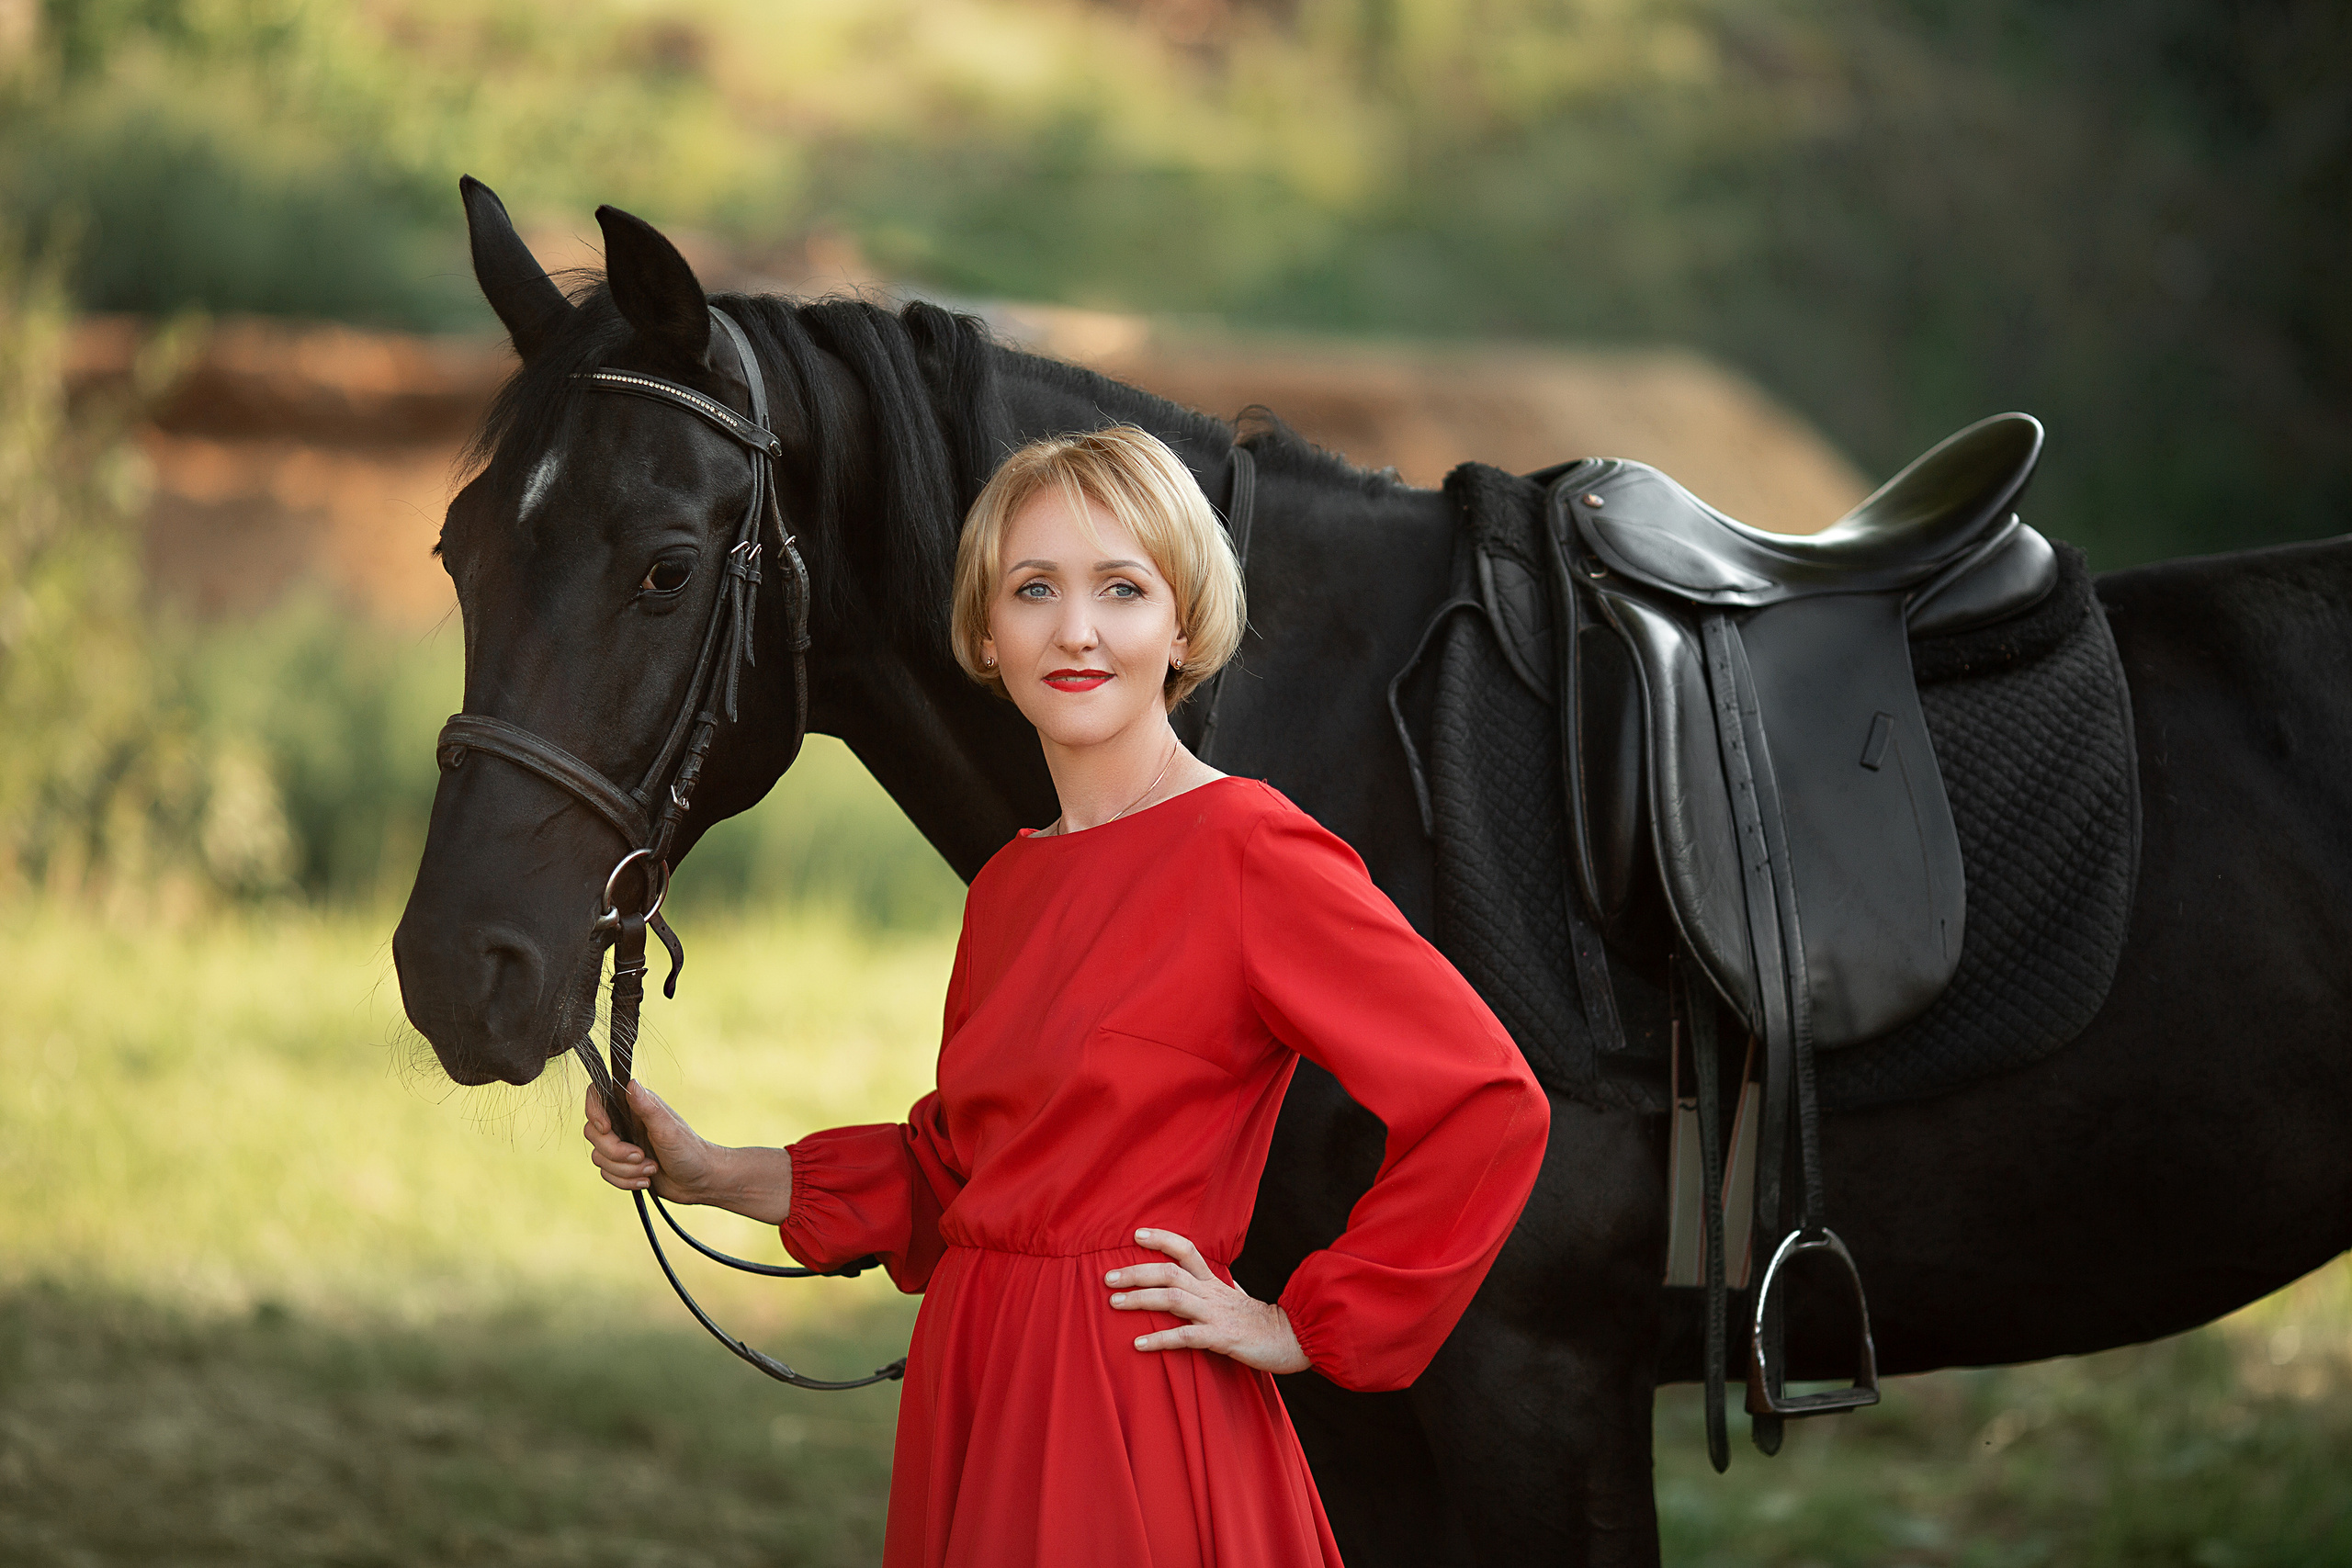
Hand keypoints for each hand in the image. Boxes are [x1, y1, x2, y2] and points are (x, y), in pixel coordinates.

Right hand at [582, 1082, 792, 1224]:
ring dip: (626, 1170)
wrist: (701, 1180)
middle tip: (642, 1156)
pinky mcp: (623, 1166)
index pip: (597, 1097)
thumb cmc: (689, 1150)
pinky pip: (607, 1175)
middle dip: (616, 1152)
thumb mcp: (668, 1128)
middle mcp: (625, 1123)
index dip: (594, 1112)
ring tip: (652, 1169)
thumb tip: (629, 1082)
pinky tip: (647, 1180)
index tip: (607, 1129)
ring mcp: (622, 1145)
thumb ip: (646, 1107)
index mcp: (634, 1107)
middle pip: (594, 1134)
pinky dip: (626, 1181)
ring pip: (599, 1158)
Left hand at [1106, 1228, 1309, 1374]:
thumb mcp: (1238, 1296)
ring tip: (1114, 1302)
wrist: (1293, 1338)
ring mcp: (1216, 1314)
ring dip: (1140, 1299)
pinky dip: (1160, 1338)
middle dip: (1136, 1272)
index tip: (1136, 1235)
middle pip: (1169, 1273)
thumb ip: (1221, 1286)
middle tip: (1107, 1277)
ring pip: (1172, 1299)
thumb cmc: (1262, 1320)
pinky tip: (1139, 1343)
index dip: (1161, 1239)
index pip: (1186, 1250)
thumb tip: (1209, 1277)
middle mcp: (1212, 1292)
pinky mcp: (1221, 1338)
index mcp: (1215, 1281)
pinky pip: (1185, 1336)